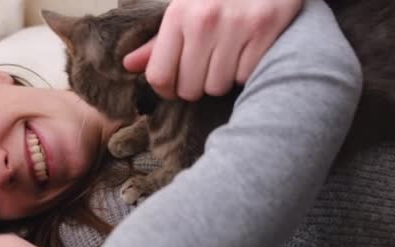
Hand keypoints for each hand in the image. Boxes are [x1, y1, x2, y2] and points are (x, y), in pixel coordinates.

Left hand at [123, 0, 302, 99]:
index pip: (159, 76)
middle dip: (195, 85)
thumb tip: (129, 65)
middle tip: (205, 68)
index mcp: (178, 14)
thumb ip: (158, 41)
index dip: (166, 90)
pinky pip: (245, 77)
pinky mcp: (265, 28)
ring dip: (221, 79)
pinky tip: (246, 50)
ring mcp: (236, 24)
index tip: (174, 88)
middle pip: (189, 88)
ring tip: (227, 56)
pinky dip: (245, 71)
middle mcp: (204, 20)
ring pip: (218, 86)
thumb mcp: (183, 9)